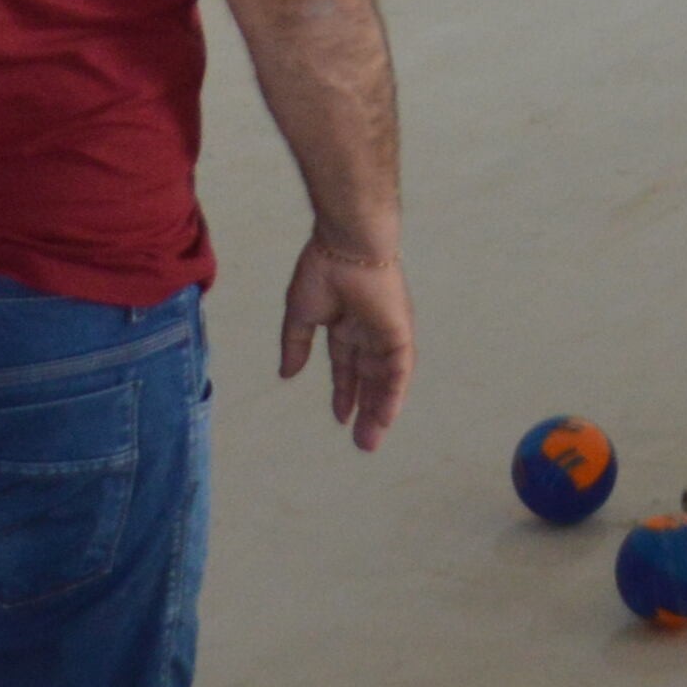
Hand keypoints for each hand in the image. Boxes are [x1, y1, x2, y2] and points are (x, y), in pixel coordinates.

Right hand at [278, 236, 413, 449]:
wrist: (346, 245)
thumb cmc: (322, 269)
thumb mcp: (301, 314)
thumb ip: (296, 345)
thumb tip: (287, 374)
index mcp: (346, 323)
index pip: (347, 365)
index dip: (344, 390)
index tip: (340, 417)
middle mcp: (369, 331)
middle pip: (370, 378)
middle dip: (365, 408)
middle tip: (362, 441)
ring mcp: (386, 332)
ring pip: (386, 379)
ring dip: (380, 409)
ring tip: (371, 439)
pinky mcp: (398, 332)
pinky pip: (399, 369)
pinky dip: (393, 394)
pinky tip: (386, 417)